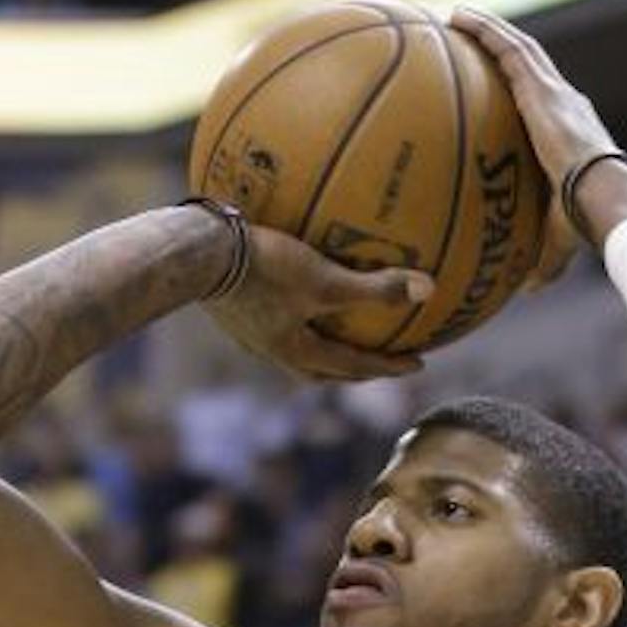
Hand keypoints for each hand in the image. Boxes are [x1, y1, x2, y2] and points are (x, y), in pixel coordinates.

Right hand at [207, 226, 430, 382]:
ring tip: (339, 333)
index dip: (389, 366)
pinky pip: (276, 319)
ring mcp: (250, 333)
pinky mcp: (235, 309)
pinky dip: (297, 317)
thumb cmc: (263, 268)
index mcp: (296, 352)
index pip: (353, 367)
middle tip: (379, 361)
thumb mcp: (324, 278)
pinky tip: (298, 295)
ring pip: (296, 349)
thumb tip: (428, 290)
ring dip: (322, 348)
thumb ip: (374, 288)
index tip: (418, 364)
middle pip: (323, 371)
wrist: (198, 255)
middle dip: (354, 369)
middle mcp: (273, 352)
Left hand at [449, 6, 626, 280]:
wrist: (605, 200)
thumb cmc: (586, 226)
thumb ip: (541, 260)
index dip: (522, 88)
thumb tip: (525, 288)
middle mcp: (564, 103)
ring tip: (458, 16)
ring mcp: (552, 91)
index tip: (498, 84)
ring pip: (517, 46)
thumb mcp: (558, 244)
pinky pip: (506, 48)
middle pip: (528, 64)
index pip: (542, 103)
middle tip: (470, 39)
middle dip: (502, 48)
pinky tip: (457, 17)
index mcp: (569, 133)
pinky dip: (484, 30)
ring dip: (489, 28)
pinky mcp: (540, 88)